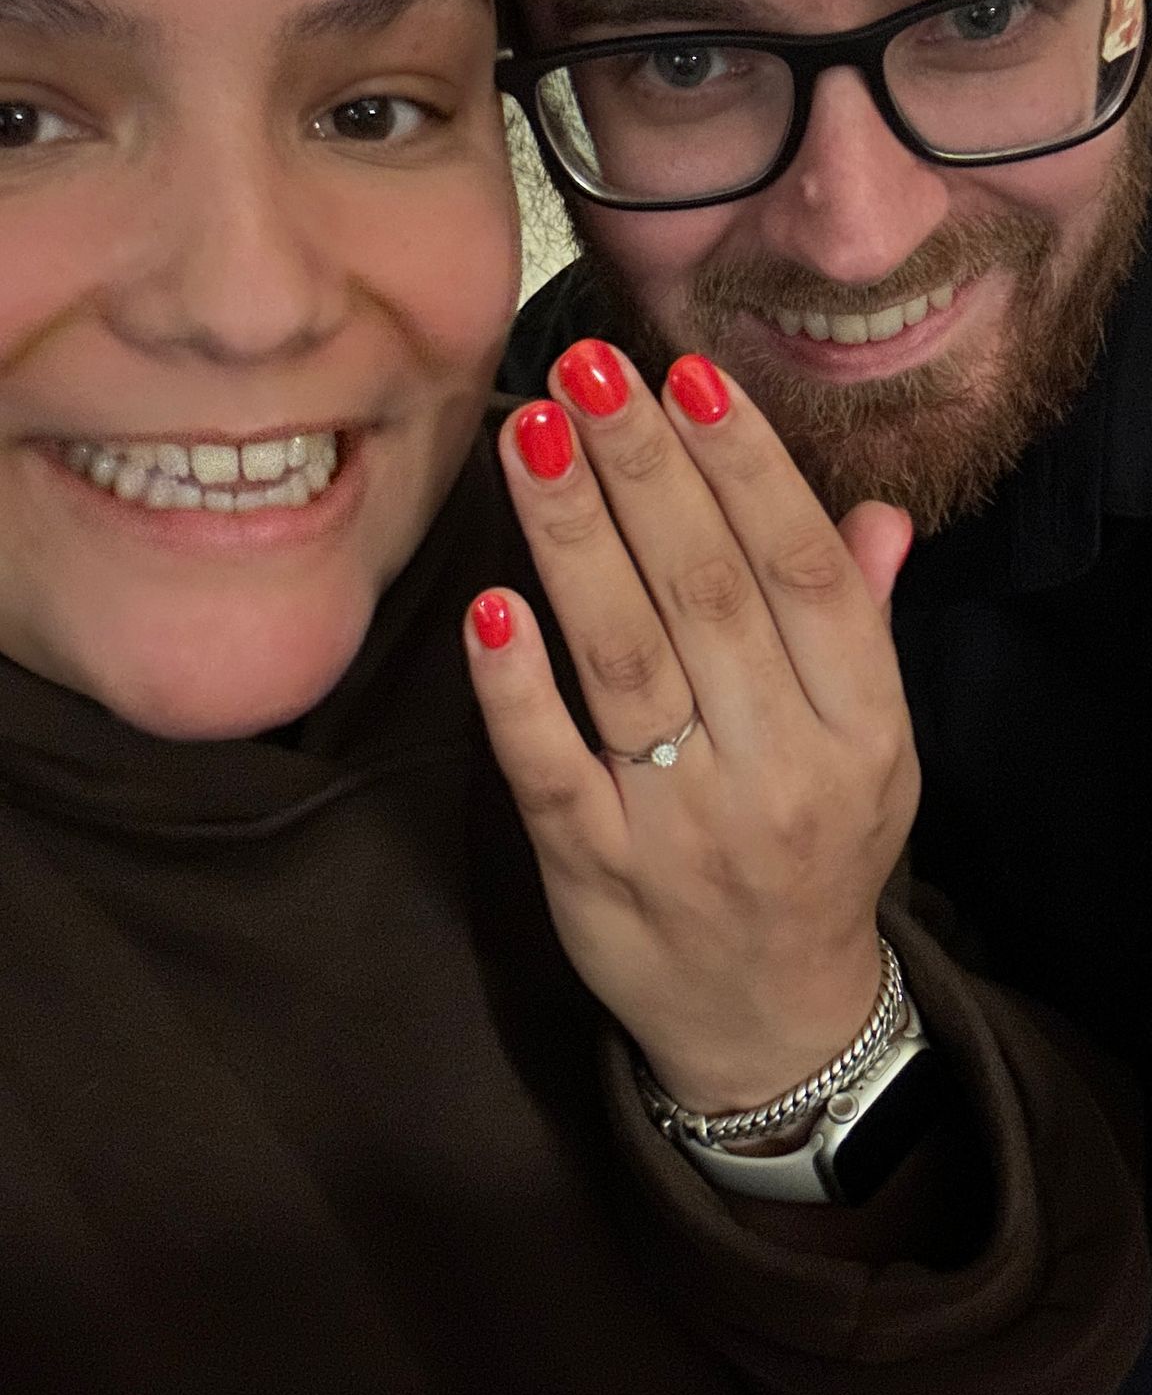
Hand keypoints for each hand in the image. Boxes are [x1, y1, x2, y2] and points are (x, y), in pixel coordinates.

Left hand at [465, 340, 918, 1114]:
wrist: (769, 1023)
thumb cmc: (816, 853)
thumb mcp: (874, 752)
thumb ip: (863, 630)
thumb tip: (873, 513)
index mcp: (861, 731)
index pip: (803, 574)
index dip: (745, 469)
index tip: (686, 378)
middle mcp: (780, 774)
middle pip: (707, 596)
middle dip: (643, 471)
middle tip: (586, 371)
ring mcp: (681, 828)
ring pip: (624, 661)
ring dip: (574, 538)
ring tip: (531, 437)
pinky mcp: (591, 873)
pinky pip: (549, 767)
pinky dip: (517, 686)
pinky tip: (491, 603)